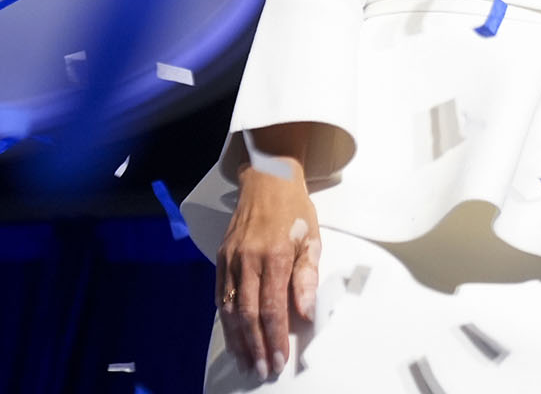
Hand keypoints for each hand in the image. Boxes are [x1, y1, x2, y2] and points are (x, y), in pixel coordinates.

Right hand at [216, 153, 319, 379]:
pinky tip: (232, 336)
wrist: (267, 179)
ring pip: (230, 309)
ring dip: (237, 339)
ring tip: (245, 361)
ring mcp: (230, 259)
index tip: (278, 360)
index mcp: (274, 256)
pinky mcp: (220, 258)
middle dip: (255, 346)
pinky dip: (225, 320)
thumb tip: (305, 312)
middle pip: (248, 314)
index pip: (273, 307)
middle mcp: (248, 260)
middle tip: (260, 370)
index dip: (275, 337)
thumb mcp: (311, 239)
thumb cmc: (295, 210)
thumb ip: (307, 277)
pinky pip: (220, 296)